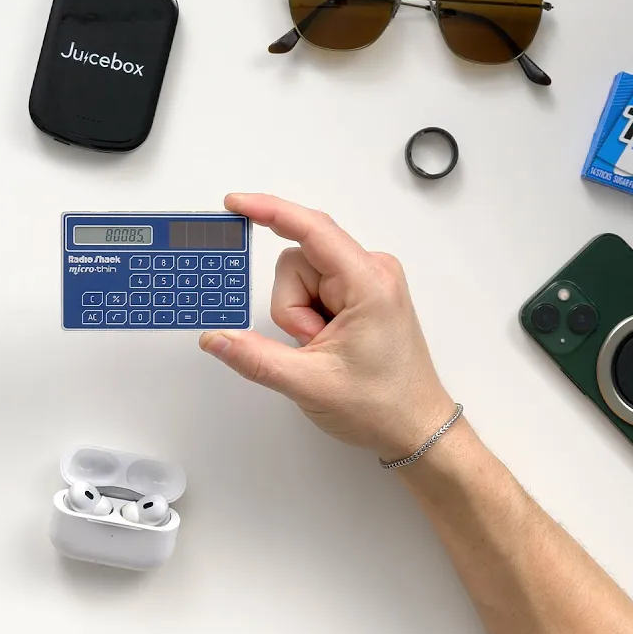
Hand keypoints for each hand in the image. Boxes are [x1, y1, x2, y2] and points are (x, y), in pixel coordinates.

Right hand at [199, 193, 455, 461]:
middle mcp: (372, 271)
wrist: (416, 429)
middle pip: (298, 262)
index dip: (270, 211)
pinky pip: (315, 289)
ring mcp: (368, 281)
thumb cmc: (382, 405)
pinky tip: (326, 342)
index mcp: (368, 283)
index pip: (311, 231)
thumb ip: (255, 358)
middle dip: (291, 307)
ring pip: (301, 278)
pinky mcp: (361, 294)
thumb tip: (216, 338)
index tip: (236, 204)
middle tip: (312, 345)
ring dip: (299, 315)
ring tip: (323, 349)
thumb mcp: (308, 384)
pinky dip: (309, 316)